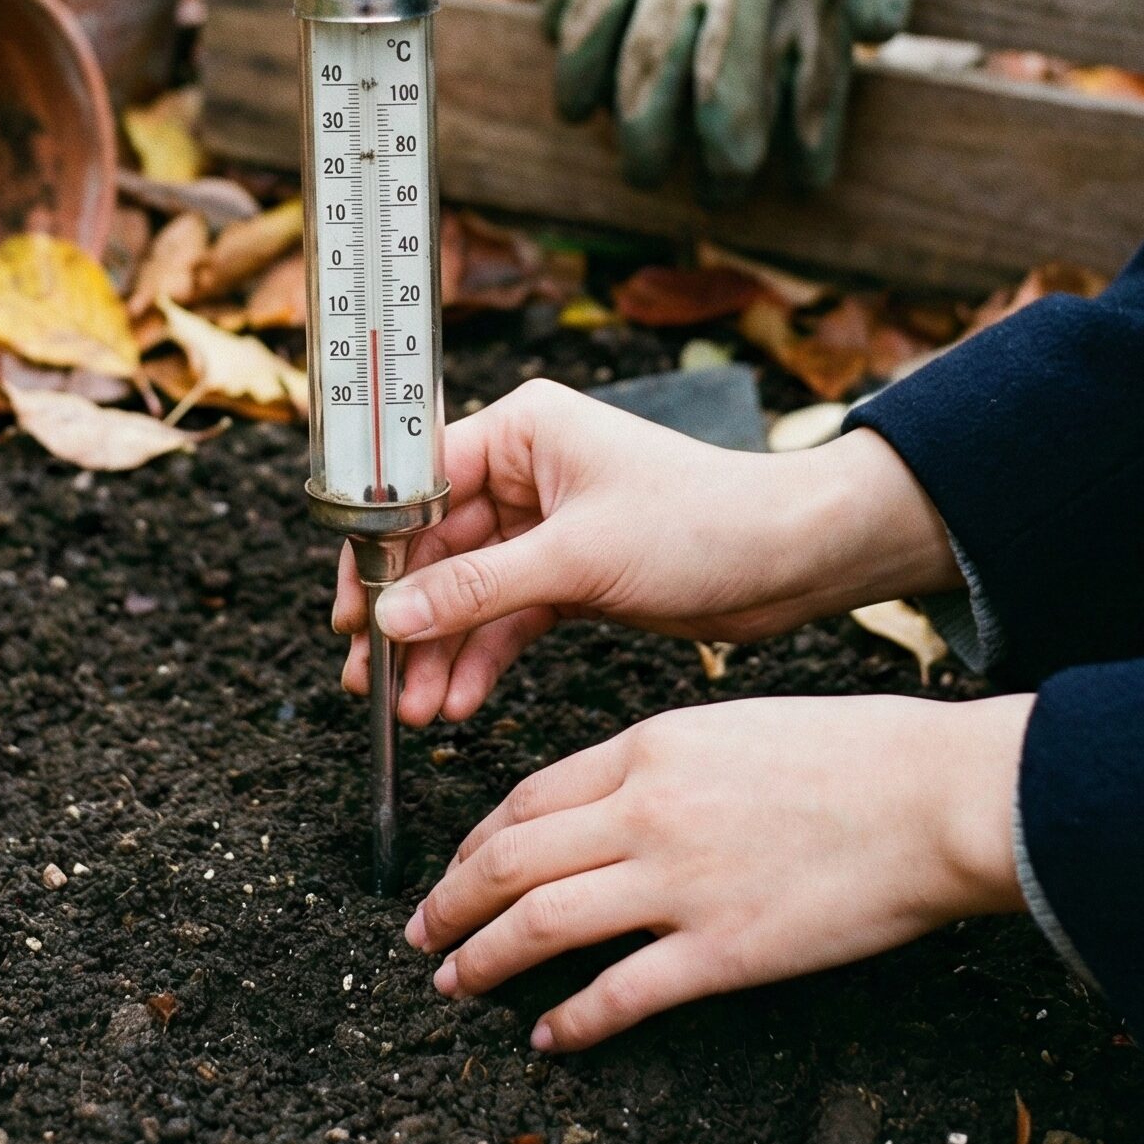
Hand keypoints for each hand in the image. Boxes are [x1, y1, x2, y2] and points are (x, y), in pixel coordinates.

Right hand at [333, 378, 963, 724]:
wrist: (791, 561)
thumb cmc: (701, 524)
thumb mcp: (577, 558)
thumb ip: (477, 589)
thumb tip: (391, 617)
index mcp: (522, 430)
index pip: (418, 484)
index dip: (378, 549)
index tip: (352, 611)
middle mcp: (526, 469)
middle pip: (436, 547)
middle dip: (410, 618)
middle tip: (375, 682)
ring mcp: (547, 524)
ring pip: (468, 591)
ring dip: (442, 650)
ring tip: (418, 712)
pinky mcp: (571, 573)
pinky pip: (507, 616)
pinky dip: (484, 657)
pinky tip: (459, 703)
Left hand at [407, 691, 1033, 1051]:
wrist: (927, 795)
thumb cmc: (845, 755)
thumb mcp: (726, 728)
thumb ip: (658, 764)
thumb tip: (608, 806)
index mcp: (646, 747)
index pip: (527, 796)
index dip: (476, 841)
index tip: (455, 868)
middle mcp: (645, 810)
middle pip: (513, 857)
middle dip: (451, 900)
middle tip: (420, 932)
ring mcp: (680, 880)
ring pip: (542, 921)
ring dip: (484, 956)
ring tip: (453, 980)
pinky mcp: (722, 949)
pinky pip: (620, 991)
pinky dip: (571, 1019)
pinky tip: (548, 1035)